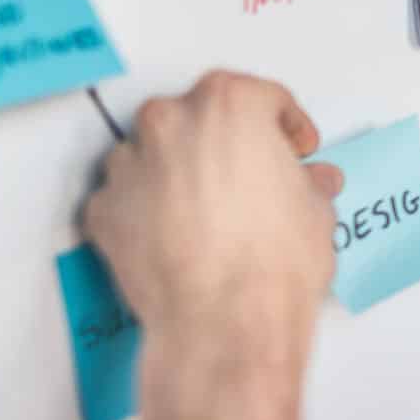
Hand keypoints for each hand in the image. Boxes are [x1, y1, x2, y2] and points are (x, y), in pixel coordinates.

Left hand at [83, 71, 342, 371]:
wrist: (226, 323)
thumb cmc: (271, 264)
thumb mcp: (315, 211)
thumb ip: (306, 184)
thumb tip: (306, 185)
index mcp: (229, 105)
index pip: (263, 97)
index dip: (286, 124)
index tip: (294, 144)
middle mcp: (171, 123)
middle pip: (200, 116)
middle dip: (226, 143)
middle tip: (253, 175)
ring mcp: (130, 165)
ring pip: (156, 154)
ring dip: (180, 173)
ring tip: (211, 211)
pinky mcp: (104, 209)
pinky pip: (128, 197)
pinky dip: (148, 210)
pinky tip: (177, 235)